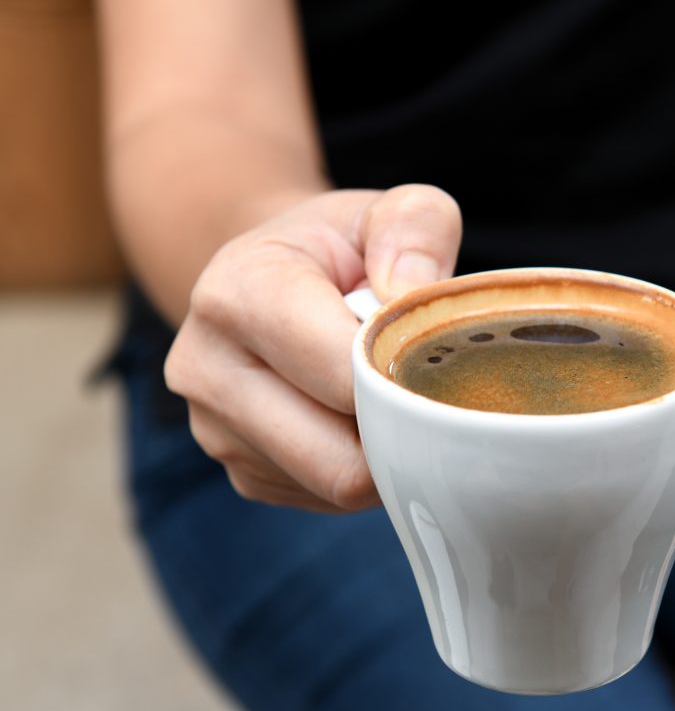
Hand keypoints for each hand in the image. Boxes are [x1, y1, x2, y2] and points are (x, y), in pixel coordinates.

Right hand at [164, 185, 461, 511]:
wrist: (274, 276)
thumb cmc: (341, 246)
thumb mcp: (385, 208)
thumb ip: (414, 223)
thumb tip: (408, 292)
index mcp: (235, 294)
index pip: (342, 376)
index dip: (406, 375)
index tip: (432, 348)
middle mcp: (206, 370)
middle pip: (338, 458)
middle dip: (399, 430)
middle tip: (427, 387)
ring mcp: (216, 433)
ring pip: (337, 487)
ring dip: (383, 453)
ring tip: (388, 392)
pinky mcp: (244, 475)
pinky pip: (329, 501)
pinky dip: (364, 470)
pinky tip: (363, 418)